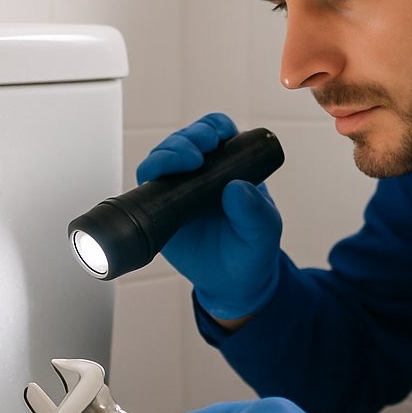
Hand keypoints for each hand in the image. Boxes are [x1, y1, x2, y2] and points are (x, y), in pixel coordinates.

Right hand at [135, 113, 281, 320]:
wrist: (230, 285)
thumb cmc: (250, 252)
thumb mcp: (264, 232)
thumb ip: (256, 211)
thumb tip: (236, 188)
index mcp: (229, 166)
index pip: (219, 132)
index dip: (214, 127)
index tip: (217, 138)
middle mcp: (201, 171)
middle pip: (187, 138)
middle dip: (188, 138)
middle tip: (196, 154)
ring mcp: (178, 187)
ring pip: (164, 155)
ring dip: (169, 152)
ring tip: (182, 163)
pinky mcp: (159, 205)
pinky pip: (148, 181)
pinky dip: (150, 173)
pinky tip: (157, 179)